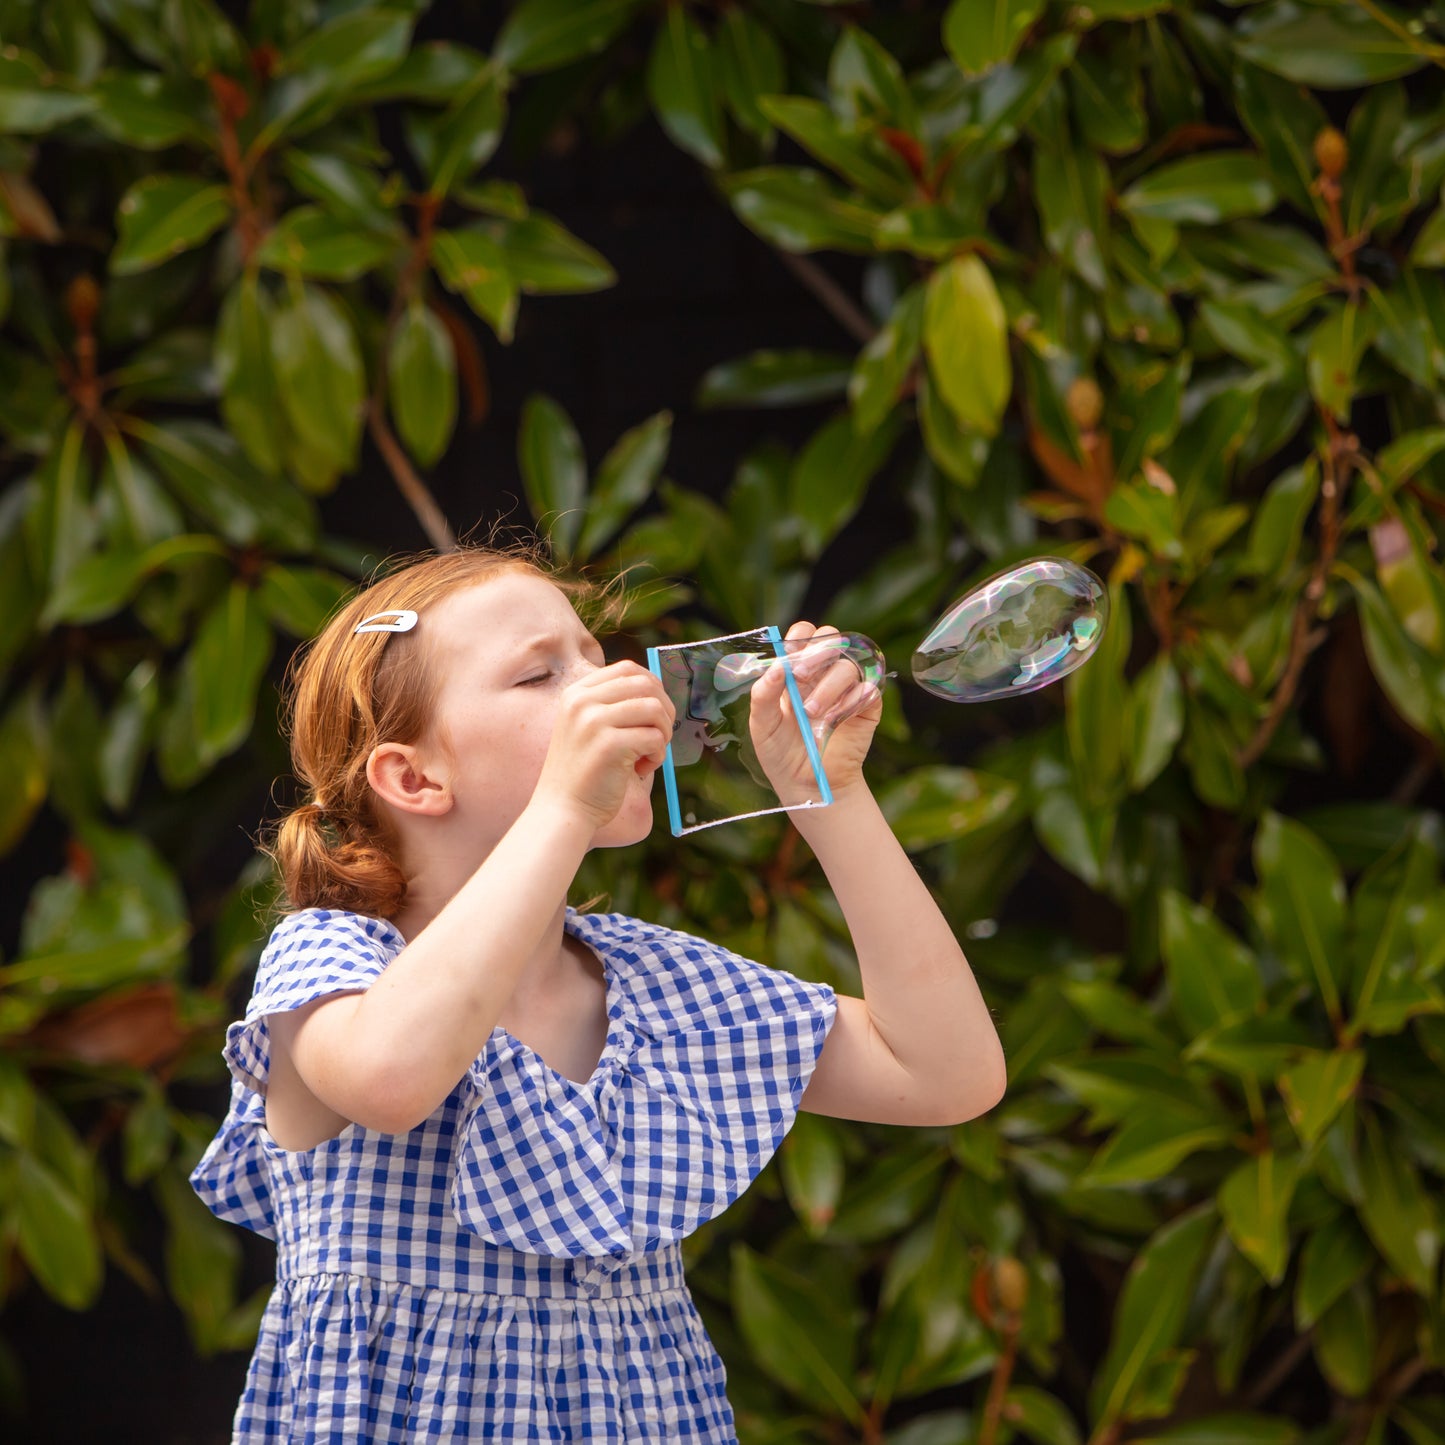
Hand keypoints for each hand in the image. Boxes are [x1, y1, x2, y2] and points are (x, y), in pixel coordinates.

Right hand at [532, 661, 675, 828]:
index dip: (652, 687)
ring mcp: (594, 721)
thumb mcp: (589, 727)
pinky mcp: (609, 745)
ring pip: (655, 709)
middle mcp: (582, 702)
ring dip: (663, 733)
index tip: (655, 712)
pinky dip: (657, 755)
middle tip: (659, 736)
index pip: (628, 669)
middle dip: (664, 710)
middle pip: (646, 685)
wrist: (562, 809)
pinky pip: (655, 737)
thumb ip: (615, 705)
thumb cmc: (584, 772)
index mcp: (577, 693)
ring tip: (649, 754)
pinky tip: (641, 769)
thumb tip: (659, 691)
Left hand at [748, 622, 881, 806]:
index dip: (799, 636)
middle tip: (800, 677)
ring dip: (828, 687)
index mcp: (798, 670)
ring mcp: (847, 688)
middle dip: (815, 652)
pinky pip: (867, 688)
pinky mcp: (867, 706)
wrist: (807, 784)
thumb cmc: (782, 752)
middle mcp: (824, 673)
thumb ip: (763, 693)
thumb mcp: (762, 723)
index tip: (788, 656)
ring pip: (847, 665)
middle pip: (831, 638)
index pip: (804, 634)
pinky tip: (836, 720)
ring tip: (812, 714)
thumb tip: (775, 667)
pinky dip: (850, 701)